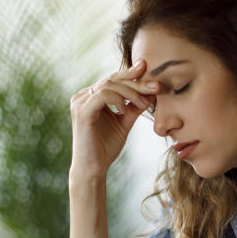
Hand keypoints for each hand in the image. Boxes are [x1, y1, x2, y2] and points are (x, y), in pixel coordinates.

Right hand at [69, 60, 158, 180]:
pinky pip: (102, 96)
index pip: (113, 79)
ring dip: (130, 92)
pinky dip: (117, 100)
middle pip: (112, 80)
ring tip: (143, 103)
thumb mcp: (125, 122)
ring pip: (108, 85)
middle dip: (136, 82)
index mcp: (91, 97)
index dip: (130, 74)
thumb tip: (152, 93)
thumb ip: (135, 107)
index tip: (148, 69)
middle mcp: (83, 96)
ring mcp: (80, 103)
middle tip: (156, 86)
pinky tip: (125, 110)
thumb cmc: (106, 147)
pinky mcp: (82, 112)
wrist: (93, 169)